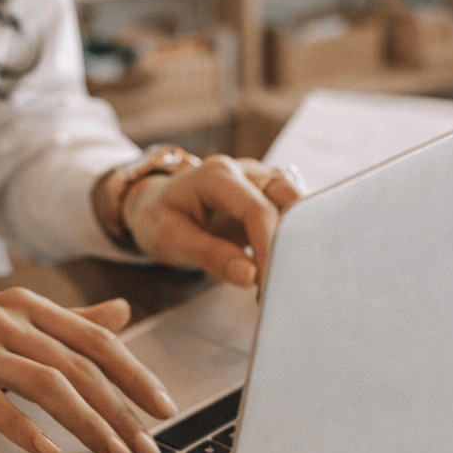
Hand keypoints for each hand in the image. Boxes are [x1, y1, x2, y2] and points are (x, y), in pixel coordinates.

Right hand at [0, 291, 177, 452]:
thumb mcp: (11, 320)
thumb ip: (68, 321)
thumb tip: (122, 313)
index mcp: (30, 305)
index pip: (96, 339)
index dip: (134, 374)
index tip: (164, 409)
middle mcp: (8, 318)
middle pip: (79, 366)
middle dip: (121, 411)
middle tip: (146, 448)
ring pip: (48, 384)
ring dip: (87, 424)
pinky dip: (25, 429)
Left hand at [121, 156, 303, 286]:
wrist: (155, 202)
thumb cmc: (159, 217)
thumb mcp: (171, 239)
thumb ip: (210, 255)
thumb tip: (249, 275)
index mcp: (217, 175)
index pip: (257, 209)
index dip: (269, 247)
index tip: (270, 282)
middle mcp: (244, 170)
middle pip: (288, 198)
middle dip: (292, 241)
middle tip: (286, 281)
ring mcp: (260, 179)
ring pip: (298, 202)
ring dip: (298, 238)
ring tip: (286, 275)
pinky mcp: (269, 194)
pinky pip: (293, 211)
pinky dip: (294, 237)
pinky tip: (285, 264)